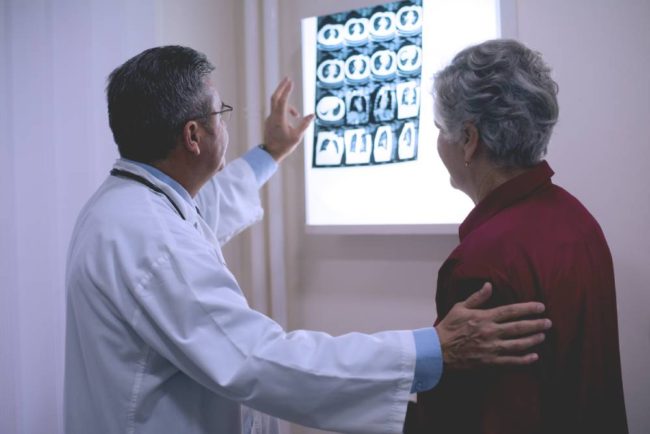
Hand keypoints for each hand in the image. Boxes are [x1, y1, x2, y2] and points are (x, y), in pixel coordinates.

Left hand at [263, 77, 314, 161]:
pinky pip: (277, 112)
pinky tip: (291, 121)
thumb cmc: (284, 146)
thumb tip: (312, 115)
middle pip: (275, 97)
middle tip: (287, 78)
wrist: (270, 154)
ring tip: (297, 115)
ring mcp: (270, 118)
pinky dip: (285, 111)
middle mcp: (273, 116)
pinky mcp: (270, 122)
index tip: (291, 81)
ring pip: (277, 105)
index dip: (287, 90)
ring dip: (287, 105)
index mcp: (279, 119)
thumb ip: (304, 125)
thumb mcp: (297, 137)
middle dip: (281, 87)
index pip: (283, 100)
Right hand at [435, 282, 550, 368]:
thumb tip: (489, 285)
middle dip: (536, 324)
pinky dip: (524, 360)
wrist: (438, 350)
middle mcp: (491, 332)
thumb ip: (477, 297)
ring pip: (518, 344)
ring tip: (543, 336)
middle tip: (548, 322)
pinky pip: (510, 361)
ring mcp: (491, 348)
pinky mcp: (489, 361)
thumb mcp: (460, 307)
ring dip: (533, 340)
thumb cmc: (449, 327)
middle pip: (519, 327)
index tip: (541, 307)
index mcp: (484, 317)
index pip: (511, 311)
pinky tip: (534, 357)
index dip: (528, 308)